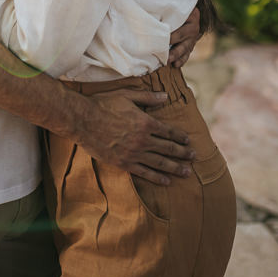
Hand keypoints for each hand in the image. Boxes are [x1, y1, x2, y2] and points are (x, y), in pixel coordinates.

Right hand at [80, 89, 194, 183]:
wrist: (83, 120)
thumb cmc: (104, 104)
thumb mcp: (127, 95)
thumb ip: (147, 97)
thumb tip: (165, 96)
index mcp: (145, 122)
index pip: (168, 131)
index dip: (180, 136)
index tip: (188, 140)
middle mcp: (143, 140)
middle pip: (168, 148)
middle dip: (183, 153)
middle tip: (194, 157)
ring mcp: (134, 153)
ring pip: (160, 163)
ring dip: (175, 168)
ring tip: (187, 172)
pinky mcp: (124, 163)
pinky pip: (145, 173)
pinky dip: (157, 178)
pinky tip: (166, 181)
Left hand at [167, 7, 199, 67]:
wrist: (189, 13)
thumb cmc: (176, 9)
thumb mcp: (175, 7)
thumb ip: (166, 11)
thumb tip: (151, 15)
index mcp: (191, 16)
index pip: (180, 23)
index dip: (171, 31)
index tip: (161, 35)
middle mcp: (194, 27)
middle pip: (182, 37)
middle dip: (173, 46)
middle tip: (164, 52)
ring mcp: (193, 38)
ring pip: (185, 48)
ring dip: (176, 56)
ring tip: (168, 61)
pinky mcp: (191, 46)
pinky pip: (187, 54)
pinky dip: (181, 60)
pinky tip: (175, 65)